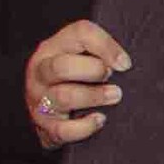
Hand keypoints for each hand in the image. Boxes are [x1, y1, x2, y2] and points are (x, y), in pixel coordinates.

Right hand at [23, 20, 126, 150]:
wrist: (50, 111)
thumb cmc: (76, 78)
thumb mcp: (85, 56)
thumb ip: (101, 52)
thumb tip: (125, 63)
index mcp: (53, 47)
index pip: (79, 33)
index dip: (105, 46)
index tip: (125, 63)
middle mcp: (40, 71)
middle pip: (61, 66)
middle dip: (93, 71)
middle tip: (112, 77)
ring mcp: (38, 99)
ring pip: (63, 97)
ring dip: (94, 97)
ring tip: (115, 96)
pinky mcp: (43, 125)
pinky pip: (62, 130)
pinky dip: (84, 127)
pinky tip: (100, 120)